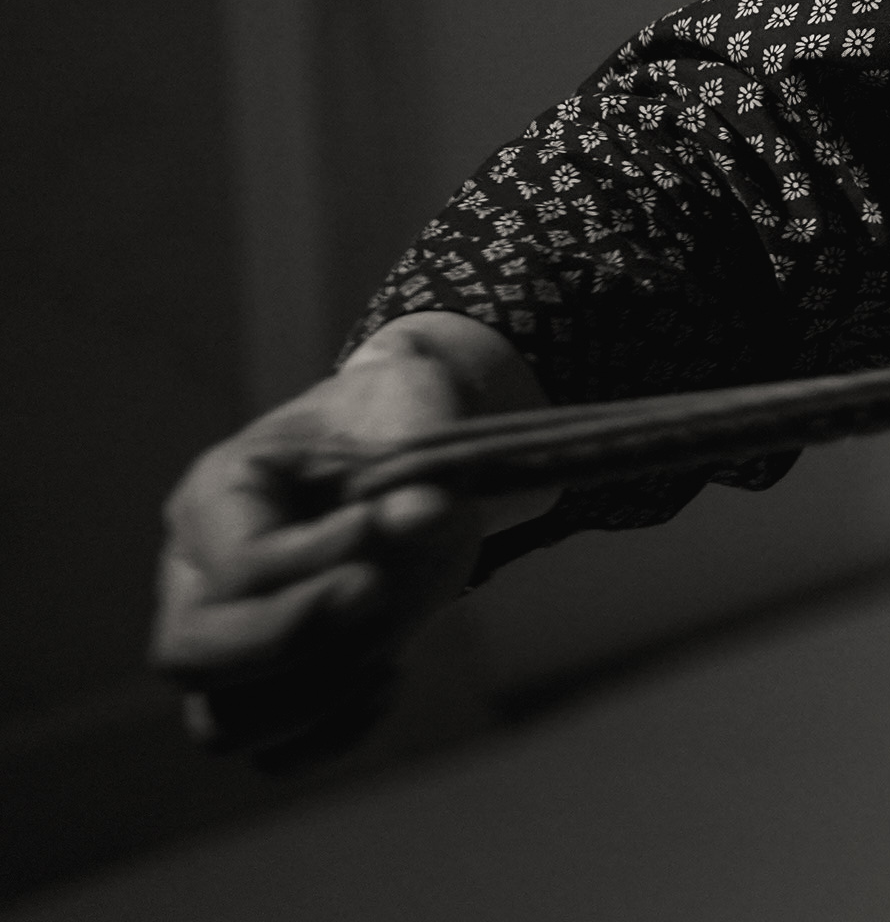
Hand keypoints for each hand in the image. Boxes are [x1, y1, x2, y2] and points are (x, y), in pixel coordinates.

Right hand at [150, 313, 551, 767]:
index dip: (310, 558)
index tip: (380, 524)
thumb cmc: (394, 417)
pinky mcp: (276, 686)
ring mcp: (231, 642)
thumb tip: (426, 514)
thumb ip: (416, 452)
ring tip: (387, 648)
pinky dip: (332, 737)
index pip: (234, 562)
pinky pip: (274, 754)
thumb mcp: (409, 409)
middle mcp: (199, 579)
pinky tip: (392, 677)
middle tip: (375, 593)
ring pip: (224, 722)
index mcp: (215, 498)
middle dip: (289, 638)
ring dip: (315, 698)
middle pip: (190, 654)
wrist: (410, 447)